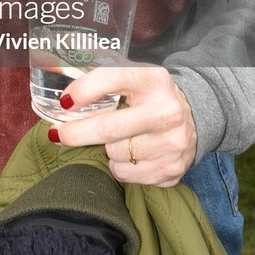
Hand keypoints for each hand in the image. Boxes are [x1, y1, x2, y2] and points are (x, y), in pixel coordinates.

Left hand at [52, 63, 197, 186]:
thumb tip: (64, 98)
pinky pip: (127, 174)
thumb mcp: (135, 79)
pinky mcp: (172, 169)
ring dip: (107, 150)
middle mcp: (166, 111)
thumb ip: (104, 82)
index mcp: (153, 80)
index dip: (83, 90)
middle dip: (75, 133)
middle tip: (57, 135)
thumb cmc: (151, 97)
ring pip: (115, 154)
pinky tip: (131, 156)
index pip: (111, 79)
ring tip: (119, 140)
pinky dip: (120, 167)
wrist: (196, 119)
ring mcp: (172, 143)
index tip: (64, 103)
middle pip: (108, 128)